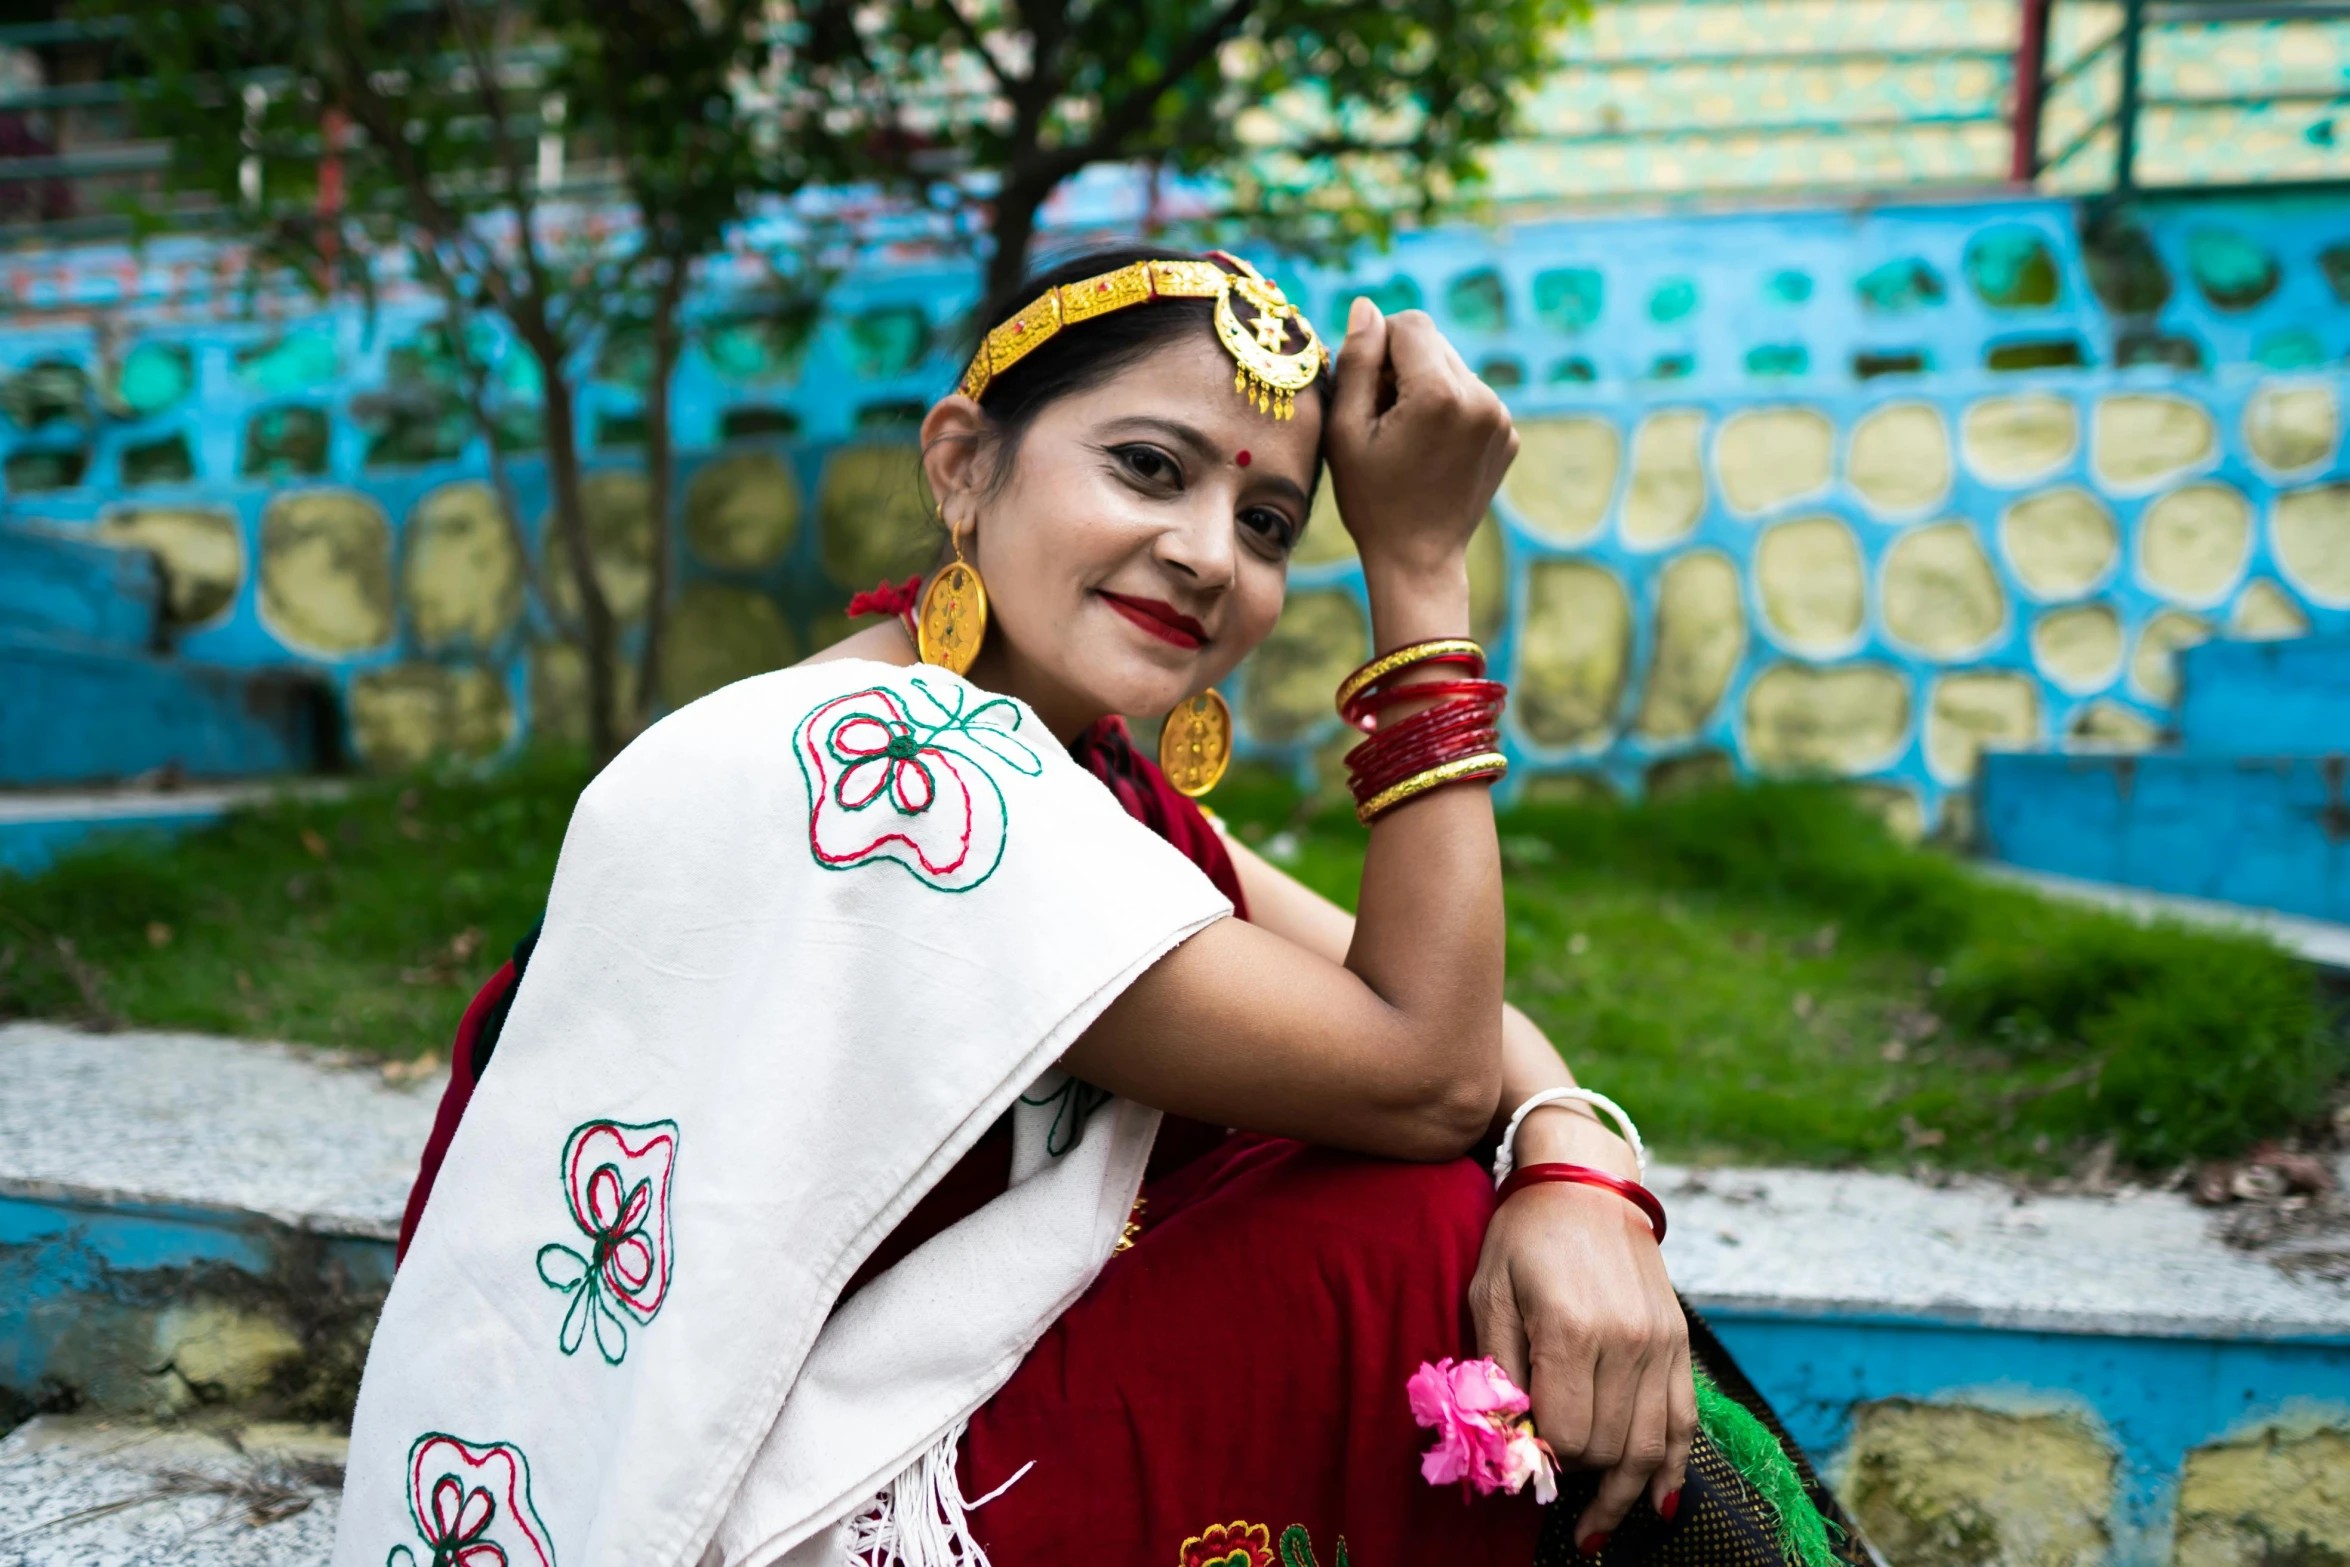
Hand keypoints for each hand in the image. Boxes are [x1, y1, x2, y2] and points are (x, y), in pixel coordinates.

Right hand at [1324, 300, 1517, 642]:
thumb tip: (1367, 307)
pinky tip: (1431, 450)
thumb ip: (1358, 361)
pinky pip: (1473, 397)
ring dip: (1427, 386)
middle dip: (1403, 366)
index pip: (1410, 324)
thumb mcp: (1347, 430)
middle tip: (1382, 417)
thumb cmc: (1371, 499)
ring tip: (1407, 437)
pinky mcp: (1509, 435)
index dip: (1379, 346)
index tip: (1367, 389)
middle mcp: (1481, 397)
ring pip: (1454, 368)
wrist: (1418, 560)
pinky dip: (1449, 410)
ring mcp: (1502, 418)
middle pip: (1435, 343)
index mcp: (1440, 393)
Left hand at [1468, 1130, 1694, 1551]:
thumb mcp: (1488, 1293)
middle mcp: (1626, 1340)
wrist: (1584, 1180)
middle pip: (1610, 1448)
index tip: (1521, 1458)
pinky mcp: (1679, 1343)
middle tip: (1548, 1483)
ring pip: (1652, 1448)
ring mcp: (1661, 1343)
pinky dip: (1672, 1468)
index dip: (1541, 1459)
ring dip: (1625, 1496)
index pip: (1566, 1435)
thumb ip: (1496, 1370)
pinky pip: (1684, 1422)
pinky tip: (1657, 1505)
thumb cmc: (1522, 1237)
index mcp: (1571, 1328)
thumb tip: (1506, 1443)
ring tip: (1595, 1530)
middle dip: (1577, 1476)